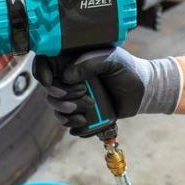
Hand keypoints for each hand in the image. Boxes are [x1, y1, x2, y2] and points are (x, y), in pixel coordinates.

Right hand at [33, 47, 181, 134]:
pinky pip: (67, 121)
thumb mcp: (111, 59)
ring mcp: (74, 95)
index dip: (41, 72)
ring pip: (56, 107)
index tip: (50, 82)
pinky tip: (84, 124)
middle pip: (49, 90)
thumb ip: (90, 63)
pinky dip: (72, 125)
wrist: (143, 90)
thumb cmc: (128, 69)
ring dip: (66, 114)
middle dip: (62, 98)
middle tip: (85, 96)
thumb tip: (67, 76)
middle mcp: (69, 77)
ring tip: (87, 111)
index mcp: (72, 60)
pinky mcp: (81, 111)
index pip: (45, 62)